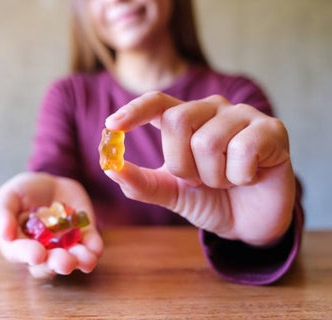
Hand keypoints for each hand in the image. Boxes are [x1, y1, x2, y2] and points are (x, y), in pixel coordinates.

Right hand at [0, 172, 102, 278]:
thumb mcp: (8, 196)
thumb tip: (4, 235)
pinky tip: (95, 250)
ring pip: (70, 261)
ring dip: (78, 262)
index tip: (37, 254)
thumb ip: (1, 213)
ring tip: (85, 260)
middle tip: (65, 262)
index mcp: (17, 243)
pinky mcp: (84, 238)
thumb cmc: (24, 192)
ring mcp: (64, 247)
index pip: (18, 253)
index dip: (27, 254)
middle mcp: (41, 252)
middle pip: (46, 265)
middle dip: (56, 264)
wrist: (52, 181)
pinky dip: (93, 250)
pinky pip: (90, 248)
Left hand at [105, 92, 294, 245]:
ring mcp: (243, 115)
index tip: (112, 126)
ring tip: (226, 181)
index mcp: (185, 119)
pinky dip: (240, 176)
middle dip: (182, 164)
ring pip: (208, 140)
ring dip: (213, 176)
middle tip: (200, 181)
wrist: (249, 223)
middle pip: (178, 120)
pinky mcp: (272, 129)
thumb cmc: (209, 200)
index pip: (157, 103)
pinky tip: (250, 177)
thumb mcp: (171, 193)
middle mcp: (212, 109)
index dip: (134, 111)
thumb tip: (111, 168)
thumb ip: (141, 182)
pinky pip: (243, 149)